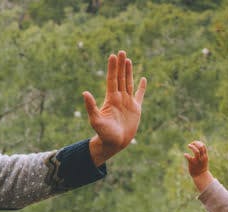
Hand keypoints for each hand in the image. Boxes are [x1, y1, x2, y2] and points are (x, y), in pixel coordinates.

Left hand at [83, 51, 146, 165]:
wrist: (114, 144)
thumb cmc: (103, 133)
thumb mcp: (96, 120)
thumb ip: (91, 106)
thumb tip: (84, 93)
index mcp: (111, 99)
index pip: (112, 79)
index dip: (112, 68)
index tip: (112, 56)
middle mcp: (119, 98)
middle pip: (120, 78)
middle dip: (121, 65)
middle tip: (121, 51)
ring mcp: (128, 103)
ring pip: (128, 83)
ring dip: (129, 72)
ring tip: (128, 60)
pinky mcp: (136, 109)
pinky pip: (140, 96)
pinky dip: (142, 88)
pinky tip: (143, 79)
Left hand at [184, 141, 212, 189]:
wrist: (200, 176)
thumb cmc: (201, 167)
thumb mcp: (203, 160)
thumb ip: (202, 154)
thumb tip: (199, 147)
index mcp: (205, 156)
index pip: (203, 146)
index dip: (198, 143)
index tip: (194, 143)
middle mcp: (202, 157)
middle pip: (201, 147)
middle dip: (196, 143)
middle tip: (191, 144)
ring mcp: (197, 160)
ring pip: (196, 151)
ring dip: (192, 147)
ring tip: (189, 145)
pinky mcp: (192, 164)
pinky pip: (189, 158)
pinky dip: (186, 155)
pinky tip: (185, 154)